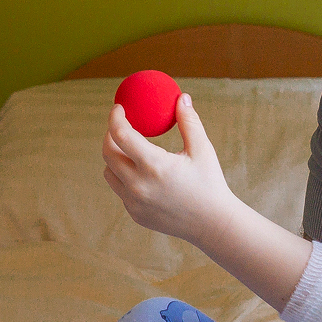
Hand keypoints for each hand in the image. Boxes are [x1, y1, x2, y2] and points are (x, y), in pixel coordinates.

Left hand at [102, 95, 238, 245]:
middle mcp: (139, 185)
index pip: (121, 135)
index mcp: (154, 166)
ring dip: (114, 157)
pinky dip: (124, 176)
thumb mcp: (202, 149)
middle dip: (110, 135)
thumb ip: (189, 121)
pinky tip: (140, 171)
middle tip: (121, 126)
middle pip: (108, 153)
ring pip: (109, 173)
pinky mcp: (135, 214)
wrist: (213, 224)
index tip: (118, 108)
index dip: (115, 118)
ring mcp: (134, 202)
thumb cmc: (210, 183)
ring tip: (129, 148)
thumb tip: (182, 97)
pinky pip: (120, 190)